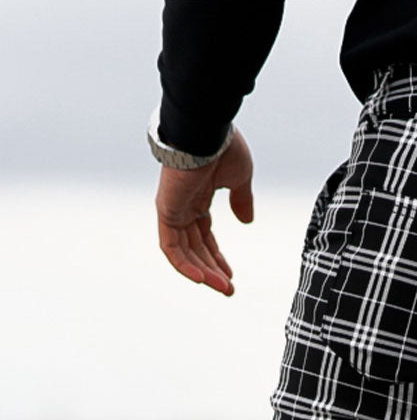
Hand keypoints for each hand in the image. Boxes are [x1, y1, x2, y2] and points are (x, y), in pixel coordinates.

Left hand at [155, 128, 254, 296]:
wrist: (206, 130)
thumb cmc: (222, 146)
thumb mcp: (240, 179)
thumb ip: (241, 200)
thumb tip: (247, 221)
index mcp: (198, 197)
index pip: (204, 234)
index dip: (216, 256)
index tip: (230, 274)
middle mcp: (183, 205)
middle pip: (195, 247)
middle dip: (212, 269)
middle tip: (227, 288)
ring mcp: (173, 208)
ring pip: (185, 251)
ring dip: (203, 272)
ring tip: (222, 288)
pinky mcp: (166, 210)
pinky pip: (171, 246)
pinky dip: (184, 265)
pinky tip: (202, 279)